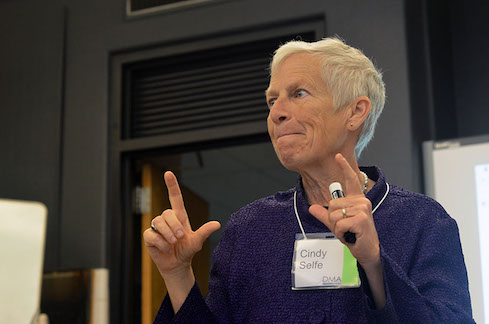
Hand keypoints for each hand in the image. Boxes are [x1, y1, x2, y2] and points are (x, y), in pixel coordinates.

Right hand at [143, 171, 220, 277]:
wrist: (177, 265)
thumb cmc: (187, 251)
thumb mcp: (197, 242)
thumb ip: (204, 232)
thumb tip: (217, 224)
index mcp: (180, 217)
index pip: (175, 197)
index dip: (172, 185)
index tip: (168, 173)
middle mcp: (167, 220)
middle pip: (167, 213)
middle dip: (174, 226)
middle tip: (180, 237)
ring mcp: (158, 227)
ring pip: (158, 222)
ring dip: (168, 234)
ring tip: (173, 244)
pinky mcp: (149, 237)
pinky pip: (151, 235)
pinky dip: (161, 243)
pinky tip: (166, 249)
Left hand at [309, 153, 379, 268]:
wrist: (367, 250)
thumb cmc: (354, 234)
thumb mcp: (336, 223)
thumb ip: (325, 215)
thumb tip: (312, 207)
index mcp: (356, 199)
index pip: (350, 180)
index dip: (344, 167)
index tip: (338, 156)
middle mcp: (361, 201)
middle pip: (332, 204)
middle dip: (333, 219)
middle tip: (344, 227)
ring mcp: (362, 209)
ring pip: (334, 215)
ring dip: (337, 228)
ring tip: (348, 232)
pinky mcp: (361, 220)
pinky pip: (339, 224)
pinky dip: (340, 233)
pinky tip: (350, 236)